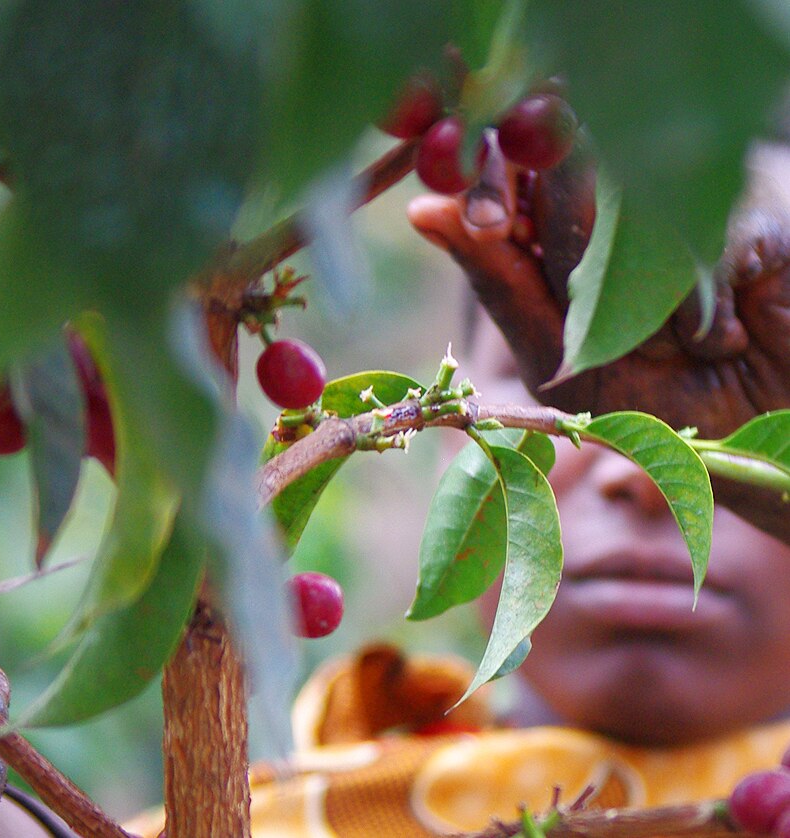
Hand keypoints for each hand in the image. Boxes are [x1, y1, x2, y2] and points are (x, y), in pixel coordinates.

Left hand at [408, 139, 789, 439]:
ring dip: (646, 303)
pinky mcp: (762, 209)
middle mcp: (626, 193)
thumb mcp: (555, 353)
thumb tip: (423, 211)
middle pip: (569, 174)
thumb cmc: (645, 397)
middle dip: (575, 256)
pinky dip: (708, 316)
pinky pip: (713, 245)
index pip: (516, 168)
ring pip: (637, 209)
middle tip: (603, 317)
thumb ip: (500, 282)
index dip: (494, 184)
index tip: (486, 217)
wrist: (747, 429)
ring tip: (675, 348)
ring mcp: (694, 194)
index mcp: (564, 219)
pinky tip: (725, 339)